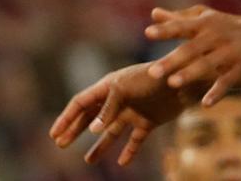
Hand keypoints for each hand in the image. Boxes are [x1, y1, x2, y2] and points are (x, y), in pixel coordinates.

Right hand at [50, 62, 199, 165]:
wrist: (186, 79)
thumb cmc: (154, 77)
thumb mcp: (126, 89)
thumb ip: (109, 109)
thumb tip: (91, 130)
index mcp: (110, 86)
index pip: (82, 103)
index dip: (67, 117)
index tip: (54, 134)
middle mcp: (120, 100)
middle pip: (93, 118)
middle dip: (76, 131)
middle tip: (61, 145)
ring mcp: (134, 111)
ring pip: (112, 132)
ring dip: (100, 146)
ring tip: (89, 160)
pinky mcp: (149, 121)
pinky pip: (136, 139)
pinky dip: (129, 151)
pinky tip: (123, 163)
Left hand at [145, 5, 240, 105]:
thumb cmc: (228, 25)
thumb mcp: (207, 17)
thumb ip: (180, 17)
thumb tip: (153, 13)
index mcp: (205, 24)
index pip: (182, 26)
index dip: (166, 29)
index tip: (147, 33)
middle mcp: (216, 37)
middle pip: (191, 49)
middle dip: (172, 60)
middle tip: (152, 72)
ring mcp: (229, 53)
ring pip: (208, 64)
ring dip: (191, 74)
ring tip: (173, 83)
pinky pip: (228, 81)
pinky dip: (217, 92)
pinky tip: (205, 103)